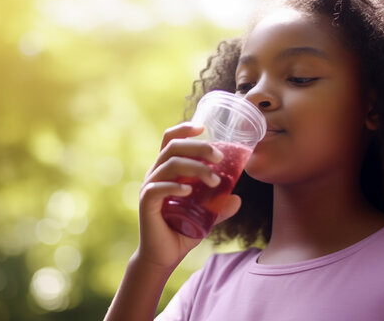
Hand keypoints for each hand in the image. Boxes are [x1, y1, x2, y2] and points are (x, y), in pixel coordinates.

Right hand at [134, 122, 241, 270]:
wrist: (164, 256)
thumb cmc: (182, 231)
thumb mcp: (205, 217)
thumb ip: (219, 207)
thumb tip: (237, 199)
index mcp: (166, 170)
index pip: (170, 140)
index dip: (184, 129)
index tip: (204, 127)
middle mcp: (156, 174)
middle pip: (173, 147)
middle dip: (198, 147)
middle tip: (219, 157)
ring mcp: (149, 187)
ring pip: (169, 164)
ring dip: (195, 168)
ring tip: (214, 181)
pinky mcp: (146, 203)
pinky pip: (158, 188)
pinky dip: (175, 186)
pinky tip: (189, 190)